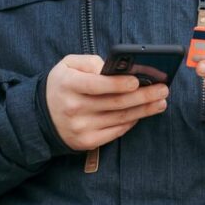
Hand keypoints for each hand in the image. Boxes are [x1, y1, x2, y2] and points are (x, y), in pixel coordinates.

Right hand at [46, 55, 168, 150]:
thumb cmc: (62, 85)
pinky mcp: (87, 142)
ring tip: (161, 101)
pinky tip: (143, 113)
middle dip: (143, 96)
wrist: (40, 117)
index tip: (138, 80)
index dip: (118, 83)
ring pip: (120, 118)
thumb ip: (90, 62)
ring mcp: (80, 128)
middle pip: (115, 103)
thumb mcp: (68, 65)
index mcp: (68, 85)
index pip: (96, 85)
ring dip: (144, 110)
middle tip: (163, 89)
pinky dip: (131, 122)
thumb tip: (116, 69)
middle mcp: (73, 108)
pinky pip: (116, 132)